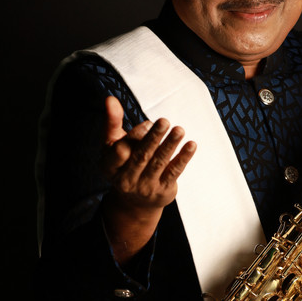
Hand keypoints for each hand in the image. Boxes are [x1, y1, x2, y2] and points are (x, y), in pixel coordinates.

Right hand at [100, 96, 195, 261]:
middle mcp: (126, 179)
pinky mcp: (163, 190)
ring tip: (179, 129)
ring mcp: (145, 187)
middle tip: (164, 121)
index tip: (147, 122)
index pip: (120, 152)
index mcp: (110, 166)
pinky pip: (174, 172)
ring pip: (159, 163)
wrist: (134, 202)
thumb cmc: (123, 163)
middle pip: (141, 157)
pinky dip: (183, 158)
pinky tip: (191, 145)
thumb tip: (110, 98)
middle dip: (154, 138)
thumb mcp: (112, 143)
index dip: (134, 137)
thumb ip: (112, 121)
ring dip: (170, 145)